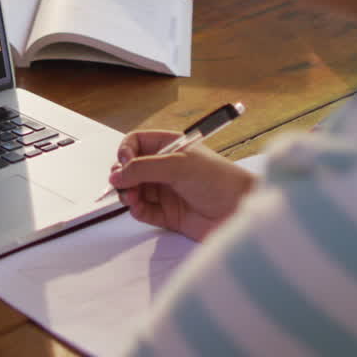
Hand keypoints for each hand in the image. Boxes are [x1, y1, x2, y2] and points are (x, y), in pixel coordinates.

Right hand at [107, 130, 258, 241]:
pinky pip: (142, 211)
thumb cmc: (220, 180)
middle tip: (123, 184)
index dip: (126, 152)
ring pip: (133, 190)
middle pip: (130, 168)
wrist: (239, 211)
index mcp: (170, 147)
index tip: (124, 163)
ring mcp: (166, 191)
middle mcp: (165, 168)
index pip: (136, 143)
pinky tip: (138, 208)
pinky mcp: (167, 214)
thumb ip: (144, 168)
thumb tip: (117, 174)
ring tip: (132, 198)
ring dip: (127, 194)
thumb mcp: (179, 166)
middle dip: (123, 176)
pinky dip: (136, 210)